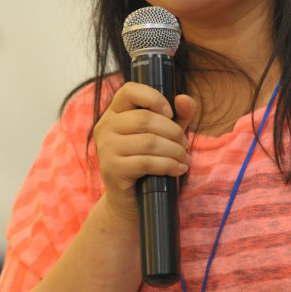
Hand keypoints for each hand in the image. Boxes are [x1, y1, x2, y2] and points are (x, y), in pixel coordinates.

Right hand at [94, 83, 195, 222]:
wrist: (131, 201)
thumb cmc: (147, 164)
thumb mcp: (165, 136)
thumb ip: (177, 116)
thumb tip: (184, 98)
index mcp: (114, 113)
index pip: (129, 90)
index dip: (154, 98)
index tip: (170, 113)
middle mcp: (105, 127)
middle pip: (145, 119)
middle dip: (173, 131)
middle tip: (185, 144)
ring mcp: (106, 149)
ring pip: (149, 141)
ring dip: (175, 150)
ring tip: (185, 158)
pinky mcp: (112, 170)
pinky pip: (146, 162)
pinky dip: (169, 165)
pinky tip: (179, 169)